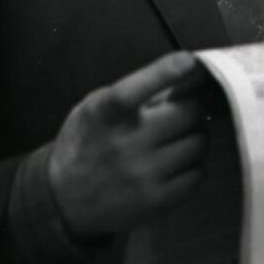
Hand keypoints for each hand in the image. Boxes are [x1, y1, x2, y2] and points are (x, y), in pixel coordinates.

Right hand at [47, 51, 209, 239]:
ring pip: (199, 142)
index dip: (166, 71)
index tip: (189, 61)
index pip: (138, 88)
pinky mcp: (157, 202)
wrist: (64, 201)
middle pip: (189, 113)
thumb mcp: (97, 106)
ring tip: (177, 138)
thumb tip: (186, 78)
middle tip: (185, 110)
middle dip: (193, 107)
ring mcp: (143, 175)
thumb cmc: (86, 142)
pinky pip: (198, 173)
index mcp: (106, 113)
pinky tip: (176, 163)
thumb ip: (138, 90)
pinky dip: (194, 164)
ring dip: (194, 136)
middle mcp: (125, 144)